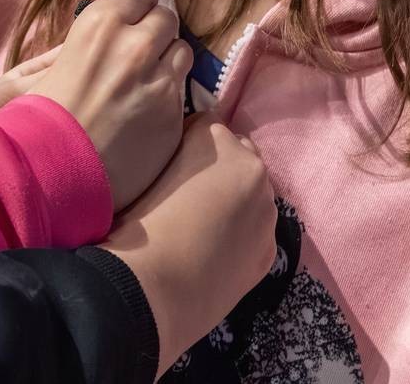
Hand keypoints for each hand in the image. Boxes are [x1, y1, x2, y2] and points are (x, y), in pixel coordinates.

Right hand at [26, 0, 189, 210]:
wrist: (48, 173)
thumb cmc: (40, 116)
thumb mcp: (55, 61)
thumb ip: (93, 39)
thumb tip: (116, 23)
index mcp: (100, 24)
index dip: (136, 7)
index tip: (130, 20)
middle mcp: (135, 47)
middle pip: (166, 19)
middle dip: (154, 32)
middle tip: (138, 52)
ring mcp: (160, 83)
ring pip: (182, 52)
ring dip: (167, 62)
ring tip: (144, 82)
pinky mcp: (173, 116)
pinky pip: (181, 93)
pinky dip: (167, 98)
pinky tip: (143, 114)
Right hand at [101, 116, 276, 375]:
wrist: (156, 286)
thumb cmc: (138, 222)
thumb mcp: (146, 170)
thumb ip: (170, 154)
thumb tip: (176, 158)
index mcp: (217, 140)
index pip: (207, 123)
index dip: (187, 142)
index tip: (171, 162)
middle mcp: (252, 167)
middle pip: (241, 153)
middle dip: (221, 166)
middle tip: (190, 192)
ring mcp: (267, 210)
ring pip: (254, 193)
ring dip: (236, 200)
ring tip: (205, 224)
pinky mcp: (271, 248)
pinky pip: (259, 230)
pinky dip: (243, 234)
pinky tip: (217, 251)